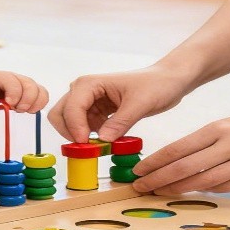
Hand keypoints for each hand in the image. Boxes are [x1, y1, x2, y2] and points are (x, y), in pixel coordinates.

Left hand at [0, 71, 48, 112]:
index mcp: (1, 76)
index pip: (13, 81)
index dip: (15, 93)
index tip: (10, 104)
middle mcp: (15, 79)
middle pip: (30, 84)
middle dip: (27, 99)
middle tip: (17, 110)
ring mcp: (23, 86)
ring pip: (39, 90)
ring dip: (36, 102)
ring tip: (24, 111)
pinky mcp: (28, 95)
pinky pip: (41, 97)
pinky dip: (39, 105)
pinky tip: (29, 111)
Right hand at [48, 65, 195, 142]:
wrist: (167, 81)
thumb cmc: (156, 85)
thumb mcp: (141, 104)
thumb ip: (121, 122)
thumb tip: (103, 140)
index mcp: (90, 83)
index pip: (71, 107)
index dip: (75, 128)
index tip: (87, 145)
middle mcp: (84, 91)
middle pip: (61, 114)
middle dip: (69, 133)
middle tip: (87, 148)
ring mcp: (89, 102)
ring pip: (70, 123)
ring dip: (79, 137)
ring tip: (99, 147)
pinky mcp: (97, 112)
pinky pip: (85, 128)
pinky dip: (90, 138)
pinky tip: (106, 142)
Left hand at [128, 104, 229, 194]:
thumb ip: (213, 139)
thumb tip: (184, 159)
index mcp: (221, 126)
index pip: (180, 147)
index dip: (157, 162)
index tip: (140, 171)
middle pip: (187, 166)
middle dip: (161, 179)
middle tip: (142, 188)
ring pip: (207, 180)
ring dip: (182, 189)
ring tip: (165, 193)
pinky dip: (213, 191)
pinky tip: (200, 191)